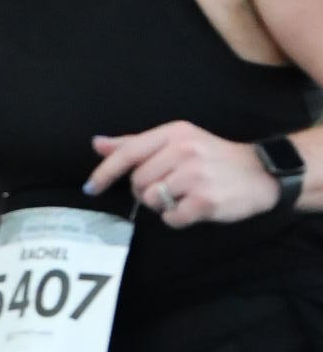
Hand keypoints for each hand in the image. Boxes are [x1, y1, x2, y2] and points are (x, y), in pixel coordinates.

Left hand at [85, 123, 280, 227]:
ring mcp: (196, 175)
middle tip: (170, 187)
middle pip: (138, 181)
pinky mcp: (206, 200)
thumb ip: (136, 144)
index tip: (91, 188)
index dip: (105, 172)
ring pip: (152, 200)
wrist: (261, 173)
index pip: (128, 152)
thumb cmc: (212, 157)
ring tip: (184, 195)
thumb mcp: (178, 140)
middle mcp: (184, 150)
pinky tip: (193, 208)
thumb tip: (98, 144)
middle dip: (146, 191)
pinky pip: (171, 218)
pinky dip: (176, 218)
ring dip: (162, 205)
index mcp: (175, 132)